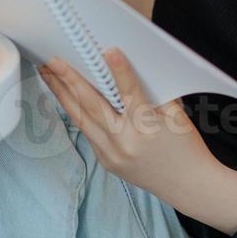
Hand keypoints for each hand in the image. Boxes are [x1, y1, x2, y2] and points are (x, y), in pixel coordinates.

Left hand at [39, 48, 236, 235]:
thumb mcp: (177, 116)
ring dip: (62, 94)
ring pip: (82, 119)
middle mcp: (126, 143)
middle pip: (93, 105)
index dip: (120, 70)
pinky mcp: (107, 162)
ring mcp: (113, 155)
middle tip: (53, 60)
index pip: (131, 93)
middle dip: (70, 80)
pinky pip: (88, 133)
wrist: (189, 187)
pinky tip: (64, 96)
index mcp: (148, 128)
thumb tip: (128, 70)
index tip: (108, 50)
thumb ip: (154, 94)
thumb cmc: (186, 147)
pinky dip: (76, 112)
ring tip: (47, 74)